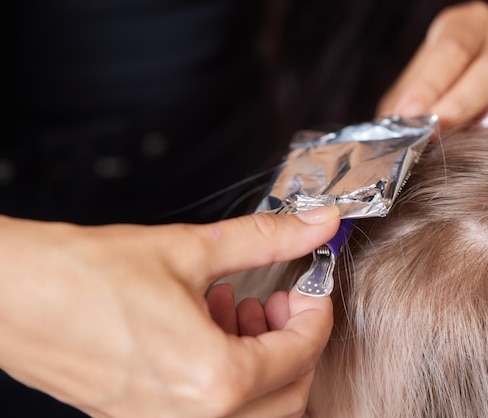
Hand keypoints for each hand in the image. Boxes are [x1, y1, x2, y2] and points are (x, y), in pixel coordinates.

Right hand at [0, 207, 339, 417]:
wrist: (12, 294)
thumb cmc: (84, 276)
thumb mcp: (192, 249)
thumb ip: (267, 238)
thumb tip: (315, 223)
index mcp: (213, 380)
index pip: (301, 354)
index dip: (316, 312)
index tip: (310, 285)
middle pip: (288, 393)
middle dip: (293, 340)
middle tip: (277, 298)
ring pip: (254, 410)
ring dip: (261, 359)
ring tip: (237, 306)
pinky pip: (212, 412)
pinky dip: (227, 374)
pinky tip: (205, 324)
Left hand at [377, 1, 487, 134]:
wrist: (448, 126)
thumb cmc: (426, 111)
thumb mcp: (408, 104)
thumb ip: (404, 111)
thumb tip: (389, 131)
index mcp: (465, 30)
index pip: (453, 44)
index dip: (431, 79)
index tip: (412, 113)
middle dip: (466, 97)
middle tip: (442, 126)